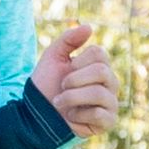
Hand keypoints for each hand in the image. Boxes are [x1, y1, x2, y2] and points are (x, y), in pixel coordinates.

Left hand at [29, 23, 119, 138]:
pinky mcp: (108, 121)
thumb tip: (89, 27)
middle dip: (74, 80)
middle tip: (62, 87)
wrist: (37, 113)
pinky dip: (78, 115)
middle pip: (101, 71)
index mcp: (99, 65)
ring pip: (99, 93)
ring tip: (60, 103)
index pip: (99, 53)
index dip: (79, 61)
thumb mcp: (53, 57)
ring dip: (72, 98)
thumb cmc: (47, 84)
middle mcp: (110, 82)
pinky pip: (99, 114)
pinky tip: (71, 117)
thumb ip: (69, 39)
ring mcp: (111, 102)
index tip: (67, 70)